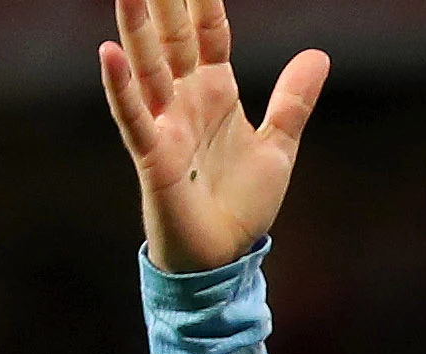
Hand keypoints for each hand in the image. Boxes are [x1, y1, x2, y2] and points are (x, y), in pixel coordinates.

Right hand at [99, 0, 328, 273]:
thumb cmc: (241, 201)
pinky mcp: (154, 155)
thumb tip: (318, 55)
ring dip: (136, 26)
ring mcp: (166, 125)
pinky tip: (107, 52)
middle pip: (171, 38)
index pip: (207, 34)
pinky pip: (134, 115)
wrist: (224, 256)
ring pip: (147, 66)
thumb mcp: (279, 145)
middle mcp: (185, 100)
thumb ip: (293, 100)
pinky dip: (121, 86)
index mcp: (215, 92)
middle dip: (162, 0)